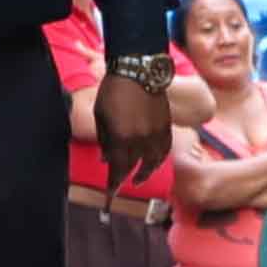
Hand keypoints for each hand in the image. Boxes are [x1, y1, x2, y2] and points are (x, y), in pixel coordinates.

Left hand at [91, 73, 170, 193]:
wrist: (138, 70)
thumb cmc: (113, 91)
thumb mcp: (100, 116)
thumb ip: (104, 141)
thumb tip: (106, 160)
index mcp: (122, 137)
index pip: (117, 169)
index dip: (113, 185)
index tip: (108, 196)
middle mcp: (141, 139)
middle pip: (132, 167)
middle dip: (123, 179)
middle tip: (116, 187)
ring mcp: (156, 133)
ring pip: (152, 162)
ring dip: (144, 173)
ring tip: (137, 180)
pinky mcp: (166, 126)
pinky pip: (164, 150)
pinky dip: (158, 160)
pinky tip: (153, 164)